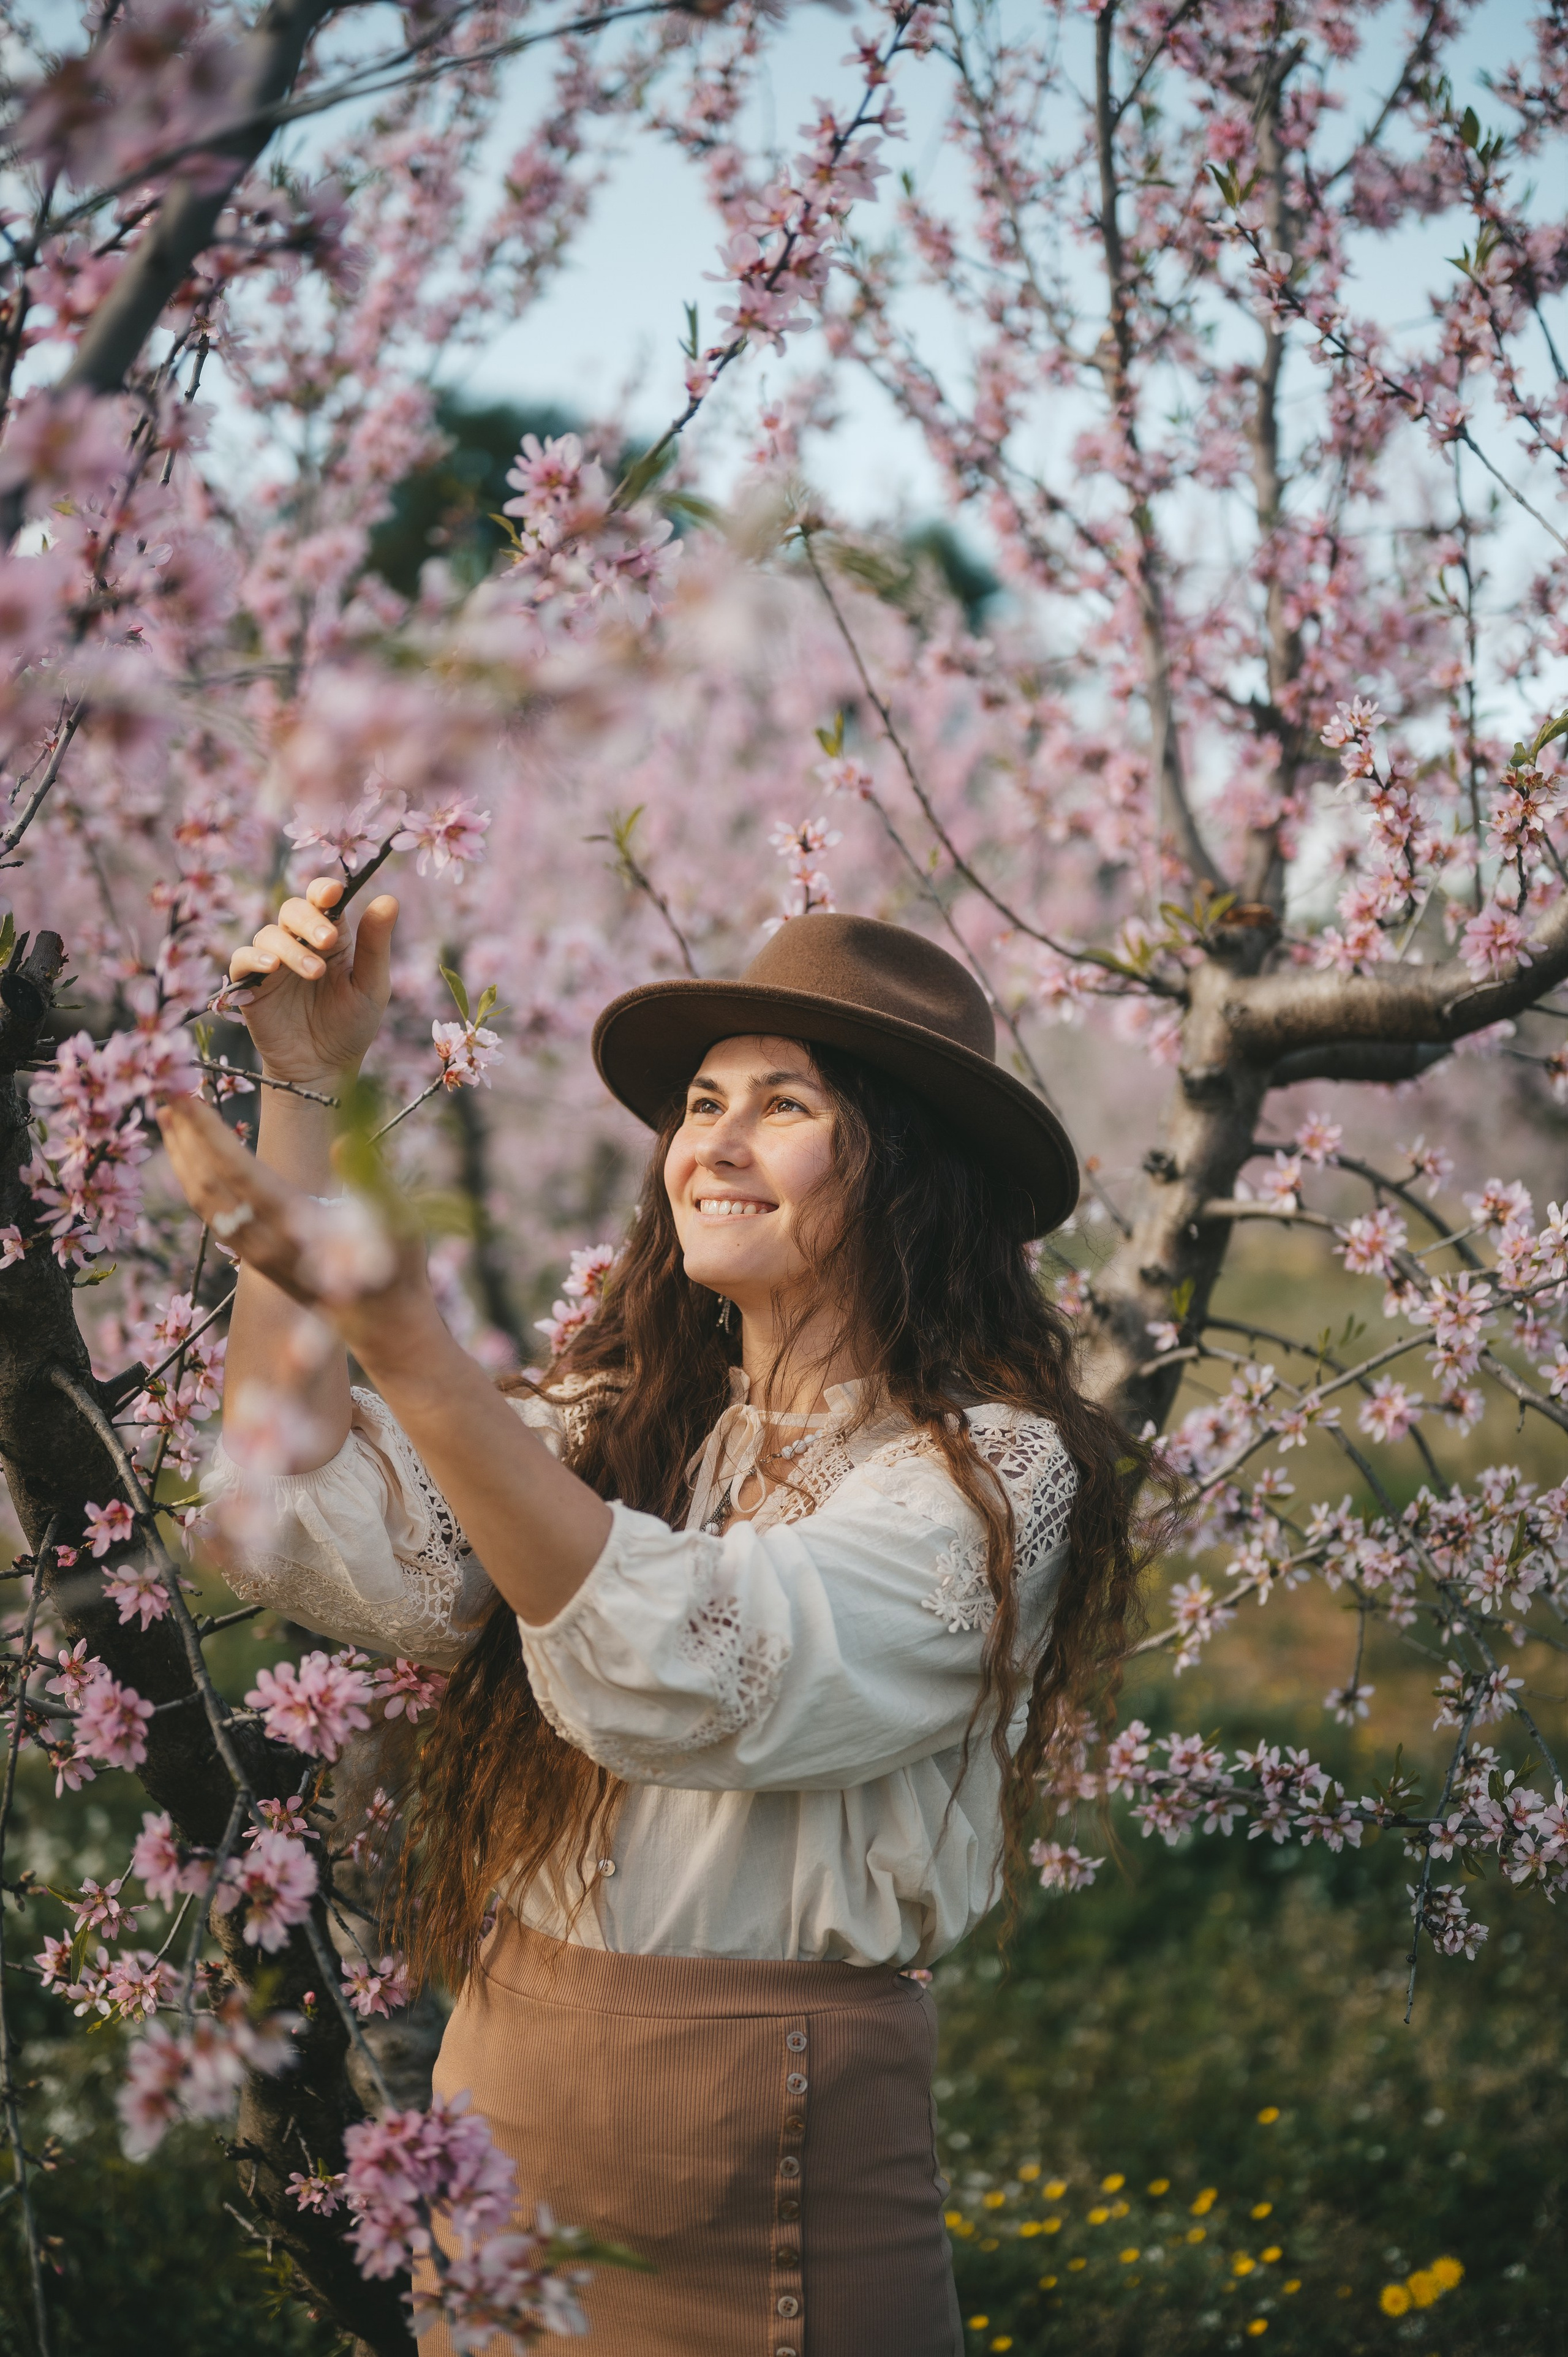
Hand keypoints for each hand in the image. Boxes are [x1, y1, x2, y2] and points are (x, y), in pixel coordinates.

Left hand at [157, 1097, 433, 1362]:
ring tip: (168, 1118)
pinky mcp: (254, 1257)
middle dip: (184, 1137)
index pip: (237, 1171)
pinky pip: (211, 1215)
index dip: (208, 1133)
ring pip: (202, 1202)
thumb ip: (372, 1181)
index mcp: (295, 1224)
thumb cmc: (396, 1269)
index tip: (185, 1096)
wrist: (383, 1322)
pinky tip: (191, 1160)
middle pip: (207, 1184)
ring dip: (181, 1157)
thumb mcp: (396, 1221)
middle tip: (164, 1092)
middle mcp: (265, 1241)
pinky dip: (194, 1179)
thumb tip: (346, 1142)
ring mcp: (255, 1253)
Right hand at [230, 876, 397, 1086]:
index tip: (334, 893)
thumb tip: (389, 899)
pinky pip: (242, 958)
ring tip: (314, 973)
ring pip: (269, 933)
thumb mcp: (372, 986)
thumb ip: (375, 944)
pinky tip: (272, 969)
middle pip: (293, 909)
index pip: (323, 900)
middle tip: (328, 942)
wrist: (324, 1068)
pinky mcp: (250, 984)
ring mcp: (272, 962)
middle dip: (310, 920)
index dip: (324, 890)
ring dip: (291, 948)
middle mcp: (299, 943)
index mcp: (332, 937)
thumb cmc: (352, 1025)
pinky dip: (254, 958)